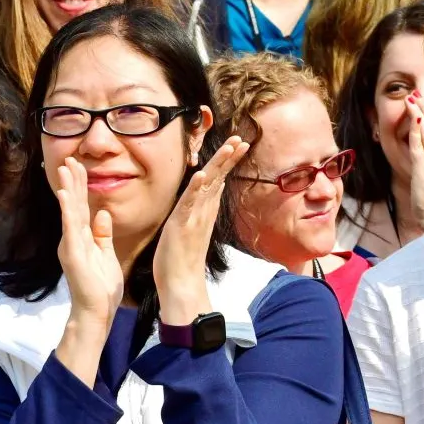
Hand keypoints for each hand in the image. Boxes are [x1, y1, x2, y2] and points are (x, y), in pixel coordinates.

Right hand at [53, 158, 122, 324]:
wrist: (96, 310)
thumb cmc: (100, 287)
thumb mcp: (106, 254)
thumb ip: (103, 234)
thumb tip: (103, 213)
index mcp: (82, 238)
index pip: (81, 206)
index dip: (80, 186)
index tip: (78, 166)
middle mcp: (73, 238)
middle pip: (73, 204)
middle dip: (72, 180)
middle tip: (69, 158)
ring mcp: (71, 245)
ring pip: (70, 211)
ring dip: (67, 188)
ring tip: (64, 168)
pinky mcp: (73, 253)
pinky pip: (71, 227)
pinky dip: (68, 210)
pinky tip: (65, 194)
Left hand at [154, 136, 244, 324]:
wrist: (181, 284)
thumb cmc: (182, 259)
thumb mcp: (191, 229)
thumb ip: (199, 212)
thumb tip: (204, 196)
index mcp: (204, 211)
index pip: (218, 179)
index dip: (227, 161)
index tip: (239, 143)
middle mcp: (202, 211)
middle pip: (218, 178)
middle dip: (229, 157)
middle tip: (242, 138)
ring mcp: (194, 217)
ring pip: (208, 186)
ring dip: (218, 165)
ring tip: (230, 146)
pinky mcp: (182, 226)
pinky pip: (189, 203)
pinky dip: (196, 189)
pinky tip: (203, 174)